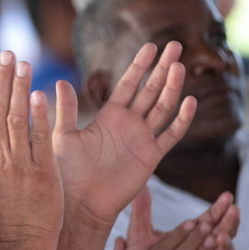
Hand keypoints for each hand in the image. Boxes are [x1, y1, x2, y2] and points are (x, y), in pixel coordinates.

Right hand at [0, 50, 62, 242]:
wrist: (25, 239)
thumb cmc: (2, 210)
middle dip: (3, 79)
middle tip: (10, 53)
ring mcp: (19, 164)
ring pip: (16, 119)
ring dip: (19, 89)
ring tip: (25, 64)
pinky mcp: (42, 171)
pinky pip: (39, 138)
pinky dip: (38, 115)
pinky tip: (40, 94)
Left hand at [53, 42, 195, 225]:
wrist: (80, 204)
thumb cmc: (67, 172)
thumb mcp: (63, 136)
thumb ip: (66, 110)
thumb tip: (58, 81)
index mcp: (109, 116)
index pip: (129, 84)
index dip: (140, 65)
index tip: (151, 46)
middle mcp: (129, 124)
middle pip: (151, 90)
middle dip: (162, 68)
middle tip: (175, 46)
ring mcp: (142, 140)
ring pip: (162, 108)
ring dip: (172, 88)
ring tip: (179, 66)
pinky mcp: (151, 158)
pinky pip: (170, 136)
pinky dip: (181, 120)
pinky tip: (189, 101)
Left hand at [123, 189, 238, 249]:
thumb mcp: (138, 238)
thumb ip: (141, 214)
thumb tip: (140, 187)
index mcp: (189, 239)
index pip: (209, 220)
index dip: (219, 208)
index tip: (227, 197)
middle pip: (222, 237)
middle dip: (229, 223)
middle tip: (233, 212)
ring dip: (225, 248)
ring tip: (220, 240)